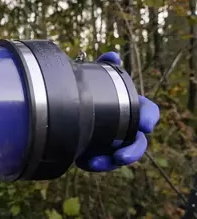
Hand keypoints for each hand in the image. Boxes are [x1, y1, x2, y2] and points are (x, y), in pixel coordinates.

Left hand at [76, 51, 159, 171]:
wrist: (68, 109)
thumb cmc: (91, 92)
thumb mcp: (95, 77)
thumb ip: (104, 66)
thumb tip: (112, 56)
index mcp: (131, 108)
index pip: (148, 112)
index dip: (149, 117)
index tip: (146, 125)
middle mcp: (126, 128)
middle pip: (138, 143)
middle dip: (133, 151)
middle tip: (120, 156)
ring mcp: (113, 143)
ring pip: (119, 157)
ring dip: (109, 162)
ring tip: (95, 163)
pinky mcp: (98, 153)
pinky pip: (99, 163)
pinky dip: (91, 163)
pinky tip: (81, 162)